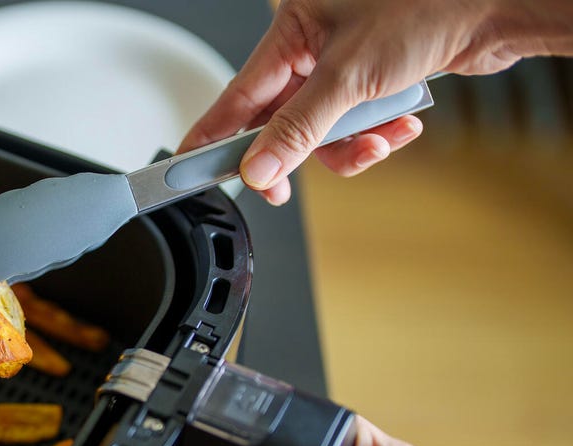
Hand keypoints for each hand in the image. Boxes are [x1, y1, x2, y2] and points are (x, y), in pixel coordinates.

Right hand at [178, 0, 572, 204]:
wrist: (499, 8)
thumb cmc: (428, 9)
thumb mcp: (349, 78)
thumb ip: (298, 129)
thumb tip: (259, 166)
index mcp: (292, 29)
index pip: (236, 95)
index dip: (211, 136)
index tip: (187, 169)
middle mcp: (313, 46)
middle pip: (279, 120)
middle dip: (296, 152)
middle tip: (282, 187)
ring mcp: (343, 64)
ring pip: (321, 130)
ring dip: (348, 146)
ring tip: (377, 139)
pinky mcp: (373, 81)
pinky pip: (353, 126)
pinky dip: (375, 135)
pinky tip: (400, 125)